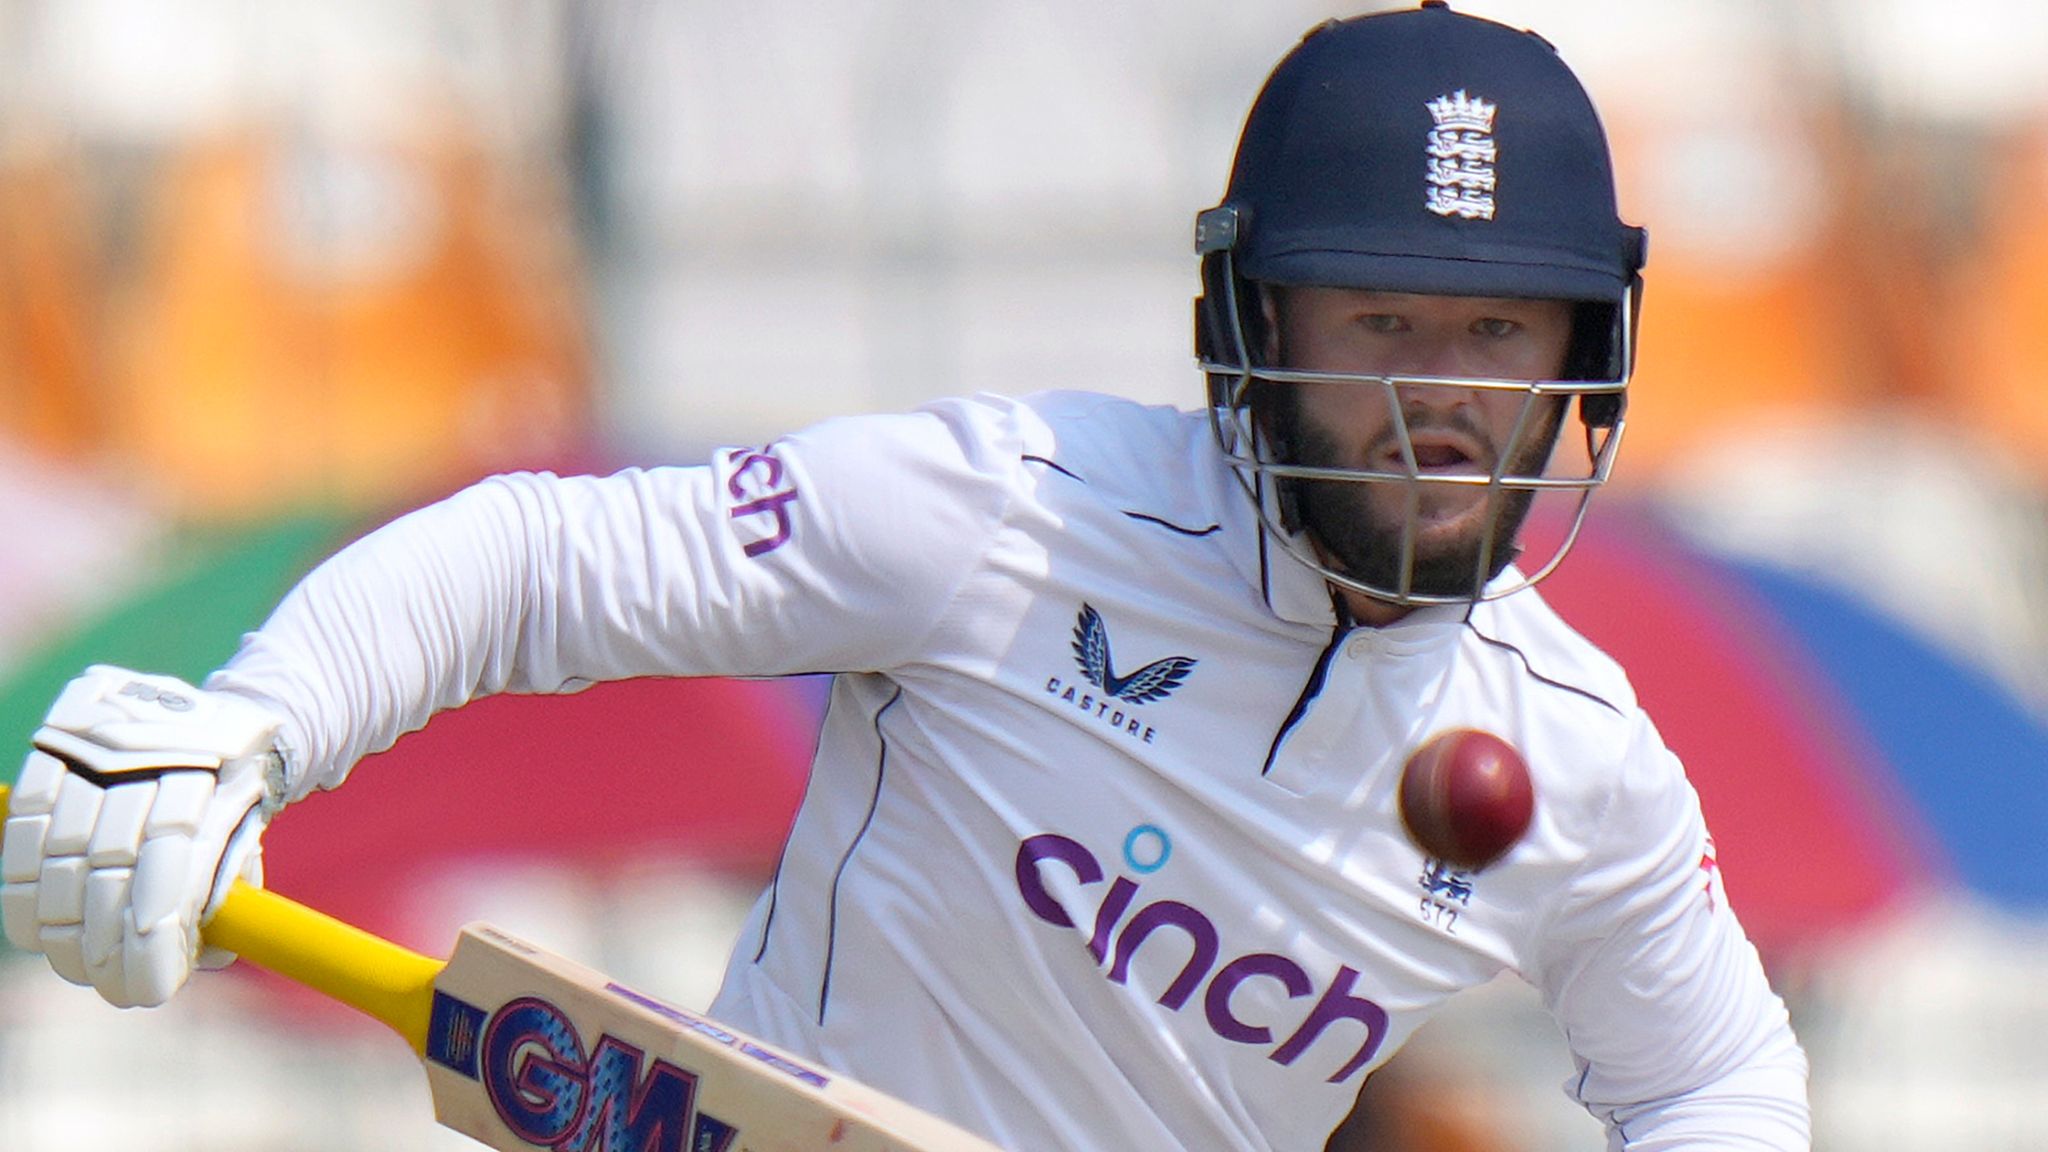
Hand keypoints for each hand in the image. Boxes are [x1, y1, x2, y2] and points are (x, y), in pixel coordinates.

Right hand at [2, 665, 286, 1006]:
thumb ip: (234, 891)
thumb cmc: (231, 794)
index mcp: (212, 788)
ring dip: (60, 928)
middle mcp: (153, 762)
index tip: (152, 988)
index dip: (153, 941)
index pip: (171, 877)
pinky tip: (35, 928)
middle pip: (109, 873)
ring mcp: (99, 752)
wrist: (211, 709)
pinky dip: (23, 888)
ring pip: (59, 857)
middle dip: (105, 947)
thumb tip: (215, 957)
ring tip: (77, 965)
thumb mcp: (249, 833)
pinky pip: (24, 829)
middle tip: (112, 987)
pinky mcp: (55, 747)